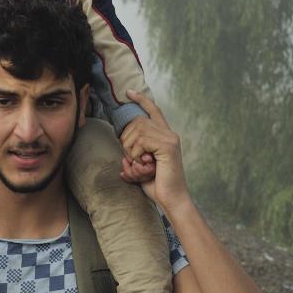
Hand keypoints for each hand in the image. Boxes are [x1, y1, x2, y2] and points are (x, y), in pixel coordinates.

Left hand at [118, 90, 190, 211]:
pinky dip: (136, 154)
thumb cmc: (155, 185)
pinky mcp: (168, 146)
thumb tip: (121, 141)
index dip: (141, 100)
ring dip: (130, 150)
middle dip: (126, 139)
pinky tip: (143, 165)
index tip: (129, 92)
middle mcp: (169, 134)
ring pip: (137, 131)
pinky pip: (141, 142)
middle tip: (132, 159)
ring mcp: (170, 139)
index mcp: (164, 136)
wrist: (171, 200)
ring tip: (138, 165)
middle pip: (137, 122)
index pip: (153, 110)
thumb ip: (133, 150)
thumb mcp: (140, 164)